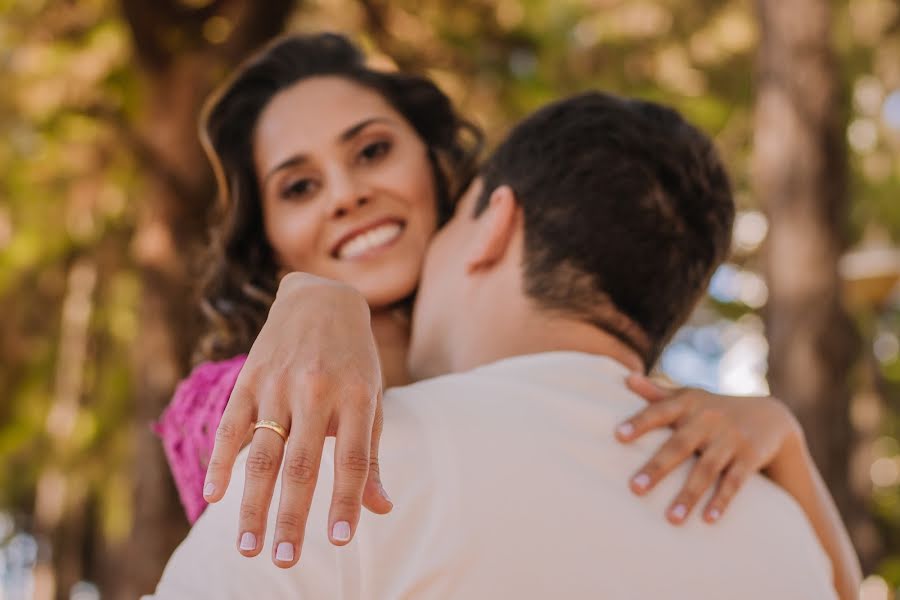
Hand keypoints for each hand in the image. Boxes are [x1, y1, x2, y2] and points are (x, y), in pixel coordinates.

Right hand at [202, 272, 392, 567]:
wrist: (321, 298)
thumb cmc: (354, 360)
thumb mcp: (372, 399)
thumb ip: (370, 456)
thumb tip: (380, 510)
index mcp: (357, 397)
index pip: (352, 460)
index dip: (345, 502)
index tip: (339, 541)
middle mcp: (317, 391)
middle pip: (302, 465)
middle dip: (291, 516)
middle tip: (283, 559)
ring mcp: (279, 384)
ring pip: (263, 454)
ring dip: (253, 504)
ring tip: (248, 546)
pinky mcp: (249, 378)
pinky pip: (232, 427)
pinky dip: (221, 462)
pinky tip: (214, 497)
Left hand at [616, 373, 801, 524]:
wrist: (770, 416)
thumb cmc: (713, 408)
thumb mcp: (688, 397)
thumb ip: (657, 393)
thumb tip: (626, 378)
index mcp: (688, 404)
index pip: (659, 411)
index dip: (640, 423)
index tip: (618, 436)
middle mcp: (708, 419)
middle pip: (679, 445)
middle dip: (657, 468)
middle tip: (635, 489)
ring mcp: (730, 438)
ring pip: (706, 469)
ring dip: (689, 495)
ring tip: (671, 519)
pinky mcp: (750, 457)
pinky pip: (734, 482)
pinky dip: (722, 500)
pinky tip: (708, 520)